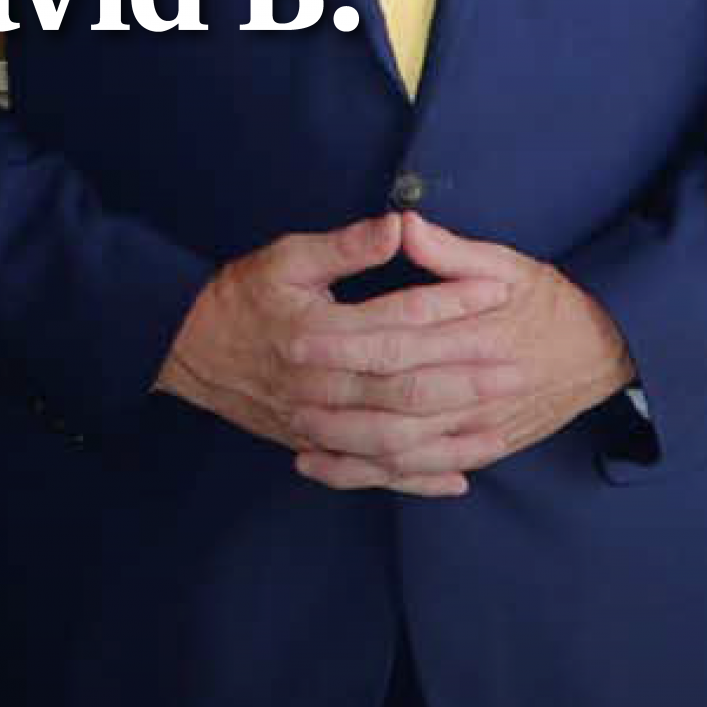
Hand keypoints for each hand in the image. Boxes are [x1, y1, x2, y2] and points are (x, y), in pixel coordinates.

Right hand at [154, 213, 515, 496]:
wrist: (189, 349)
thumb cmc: (241, 295)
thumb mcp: (286, 257)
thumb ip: (344, 247)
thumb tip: (398, 226)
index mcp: (319, 334)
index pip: (399, 322)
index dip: (450, 307)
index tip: (496, 293)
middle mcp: (323, 386)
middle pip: (408, 387)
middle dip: (468, 377)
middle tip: (518, 364)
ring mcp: (320, 425)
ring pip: (398, 439)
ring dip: (453, 434)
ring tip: (501, 423)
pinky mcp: (317, 446)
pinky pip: (374, 472)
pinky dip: (419, 480)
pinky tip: (460, 478)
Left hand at [285, 212, 634, 492]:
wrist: (607, 347)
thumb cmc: (551, 299)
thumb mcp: (506, 262)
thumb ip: (450, 252)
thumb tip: (403, 224)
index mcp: (474, 334)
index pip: (396, 340)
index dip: (344, 343)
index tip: (295, 339)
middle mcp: (476, 388)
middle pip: (395, 401)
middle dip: (336, 404)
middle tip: (283, 397)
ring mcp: (482, 425)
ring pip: (406, 449)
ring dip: (352, 449)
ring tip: (300, 442)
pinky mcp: (486, 447)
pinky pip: (426, 471)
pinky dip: (383, 477)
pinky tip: (341, 471)